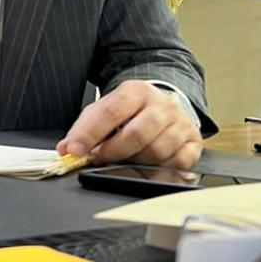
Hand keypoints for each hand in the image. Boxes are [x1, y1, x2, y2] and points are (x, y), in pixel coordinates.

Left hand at [56, 81, 202, 168]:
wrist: (163, 104)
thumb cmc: (131, 111)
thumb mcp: (106, 109)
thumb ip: (85, 127)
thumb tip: (67, 148)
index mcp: (136, 91)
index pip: (111, 111)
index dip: (90, 133)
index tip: (74, 149)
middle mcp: (162, 105)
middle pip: (137, 134)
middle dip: (113, 152)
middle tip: (99, 158)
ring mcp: (180, 124)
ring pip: (157, 152)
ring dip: (135, 162)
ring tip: (124, 159)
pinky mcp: (194, 142)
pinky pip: (177, 163)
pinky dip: (159, 169)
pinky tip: (148, 164)